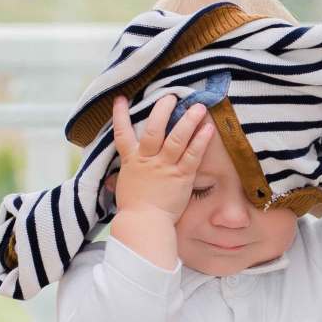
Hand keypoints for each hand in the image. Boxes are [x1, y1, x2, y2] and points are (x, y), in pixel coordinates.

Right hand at [110, 94, 214, 221]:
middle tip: (171, 96)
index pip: (122, 134)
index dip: (120, 115)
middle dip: (163, 110)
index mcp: (132, 161)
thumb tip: (112, 181)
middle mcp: (148, 160)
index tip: (121, 99)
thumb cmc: (134, 209)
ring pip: (177, 138)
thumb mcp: (124, 188)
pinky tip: (208, 128)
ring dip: (188, 120)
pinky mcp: (182, 176)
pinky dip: (201, 140)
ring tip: (198, 107)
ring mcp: (166, 167)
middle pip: (155, 129)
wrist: (144, 224)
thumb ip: (123, 178)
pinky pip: (193, 155)